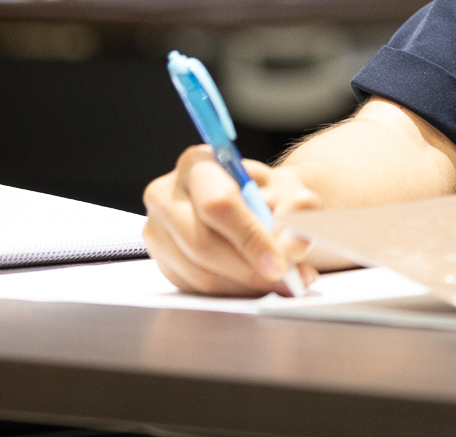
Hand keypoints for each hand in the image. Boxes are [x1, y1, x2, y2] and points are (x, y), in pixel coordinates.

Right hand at [142, 146, 321, 295]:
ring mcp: (158, 231)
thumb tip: (294, 243)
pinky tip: (255, 283)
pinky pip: (196, 288)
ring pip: (200, 273)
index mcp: (197, 164)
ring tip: (280, 282)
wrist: (249, 202)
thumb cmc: (264, 192)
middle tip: (286, 279)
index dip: (250, 237)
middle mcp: (167, 194)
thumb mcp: (287, 188)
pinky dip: (232, 291)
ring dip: (245, 285)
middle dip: (250, 269)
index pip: (218, 204)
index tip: (280, 263)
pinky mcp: (162, 261)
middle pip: (203, 244)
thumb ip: (296, 209)